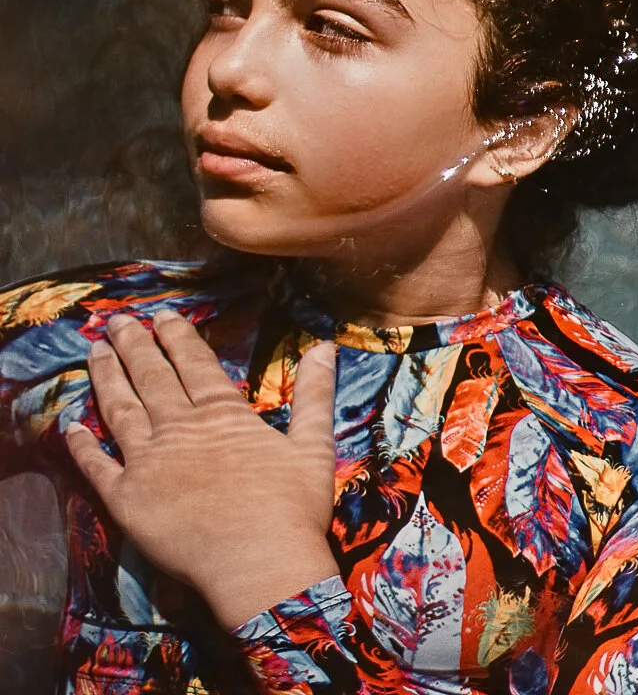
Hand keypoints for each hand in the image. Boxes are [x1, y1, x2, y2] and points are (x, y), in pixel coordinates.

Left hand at [67, 310, 340, 628]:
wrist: (258, 562)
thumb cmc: (292, 506)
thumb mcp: (313, 444)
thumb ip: (314, 394)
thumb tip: (325, 346)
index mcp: (223, 413)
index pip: (194, 363)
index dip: (177, 336)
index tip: (162, 315)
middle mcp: (180, 428)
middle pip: (151, 377)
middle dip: (134, 345)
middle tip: (115, 321)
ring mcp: (149, 462)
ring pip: (120, 410)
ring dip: (105, 379)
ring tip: (94, 352)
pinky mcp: (126, 499)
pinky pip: (97, 467)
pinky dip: (83, 445)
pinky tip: (72, 426)